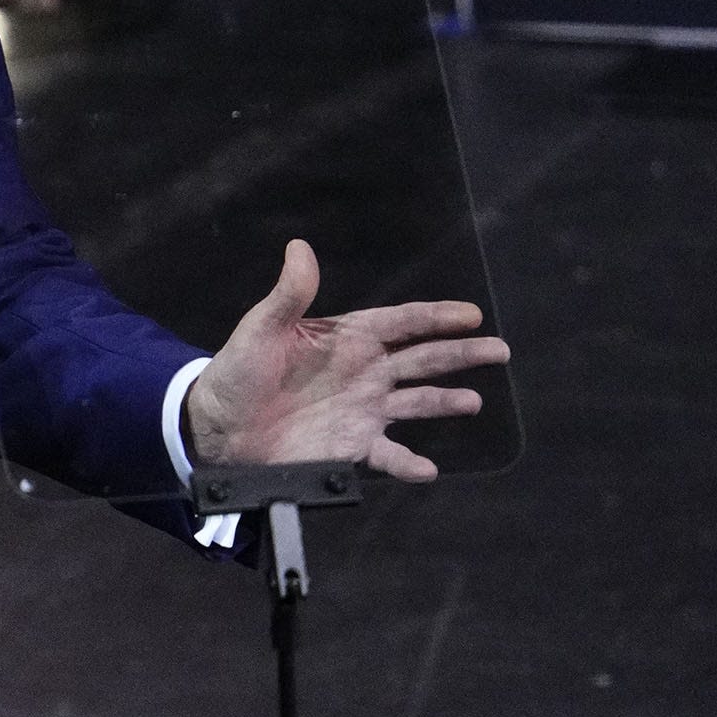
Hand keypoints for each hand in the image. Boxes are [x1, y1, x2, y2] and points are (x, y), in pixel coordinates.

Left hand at [183, 238, 510, 481]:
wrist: (217, 427)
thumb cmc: (238, 372)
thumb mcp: (261, 328)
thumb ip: (289, 293)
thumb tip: (299, 247)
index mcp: (348, 338)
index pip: (402, 323)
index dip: (436, 317)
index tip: (471, 314)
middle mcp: (365, 372)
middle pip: (423, 359)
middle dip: (461, 353)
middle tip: (499, 350)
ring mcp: (363, 409)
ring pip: (417, 402)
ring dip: (446, 402)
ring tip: (473, 402)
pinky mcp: (352, 445)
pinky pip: (389, 454)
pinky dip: (408, 463)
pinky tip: (427, 469)